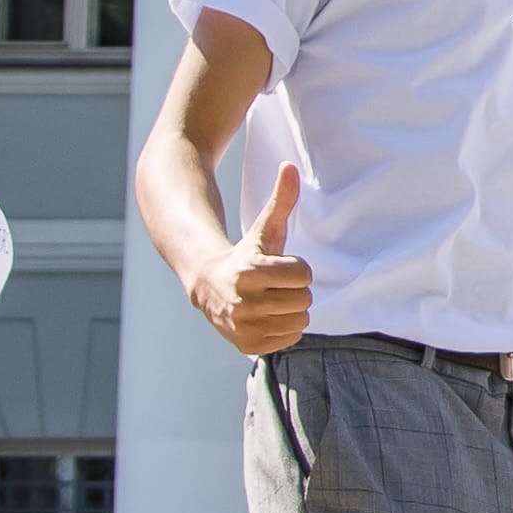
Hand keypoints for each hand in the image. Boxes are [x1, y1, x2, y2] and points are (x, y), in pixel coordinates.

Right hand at [192, 163, 312, 354]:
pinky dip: (283, 330)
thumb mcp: (263, 229)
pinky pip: (289, 340)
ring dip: (291, 311)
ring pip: (299, 322)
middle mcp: (244, 300)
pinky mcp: (247, 346)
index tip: (279, 268)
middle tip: (275, 286)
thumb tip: (290, 166)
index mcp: (250, 270)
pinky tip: (266, 318)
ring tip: (271, 301)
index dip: (297, 270)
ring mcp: (244, 325)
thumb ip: (281, 200)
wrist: (208, 286)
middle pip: (304, 300)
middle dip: (295, 291)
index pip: (304, 275)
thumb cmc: (246, 255)